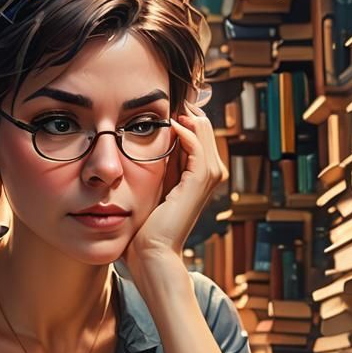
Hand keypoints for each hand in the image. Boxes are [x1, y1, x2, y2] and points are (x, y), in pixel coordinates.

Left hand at [121, 99, 227, 279]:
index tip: (154, 105)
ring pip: (202, 129)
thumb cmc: (144, 226)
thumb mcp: (150, 185)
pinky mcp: (200, 180)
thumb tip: (141, 138)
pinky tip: (166, 125)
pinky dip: (183, 131)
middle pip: (201, 124)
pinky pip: (196, 144)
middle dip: (182, 109)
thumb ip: (154, 164)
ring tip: (160, 108)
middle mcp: (210, 171)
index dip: (178, 114)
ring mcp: (209, 175)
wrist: (150, 252)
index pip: (195, 130)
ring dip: (182, 115)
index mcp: (198, 172)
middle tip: (157, 100)